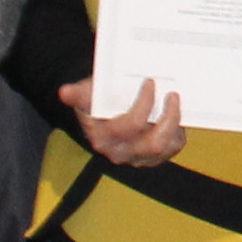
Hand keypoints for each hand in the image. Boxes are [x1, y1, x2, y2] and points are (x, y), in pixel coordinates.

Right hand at [62, 75, 187, 166]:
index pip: (130, 125)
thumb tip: (64, 92)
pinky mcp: (150, 159)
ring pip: (164, 148)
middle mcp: (118, 152)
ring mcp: (135, 158)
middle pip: (152, 143)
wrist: (101, 112)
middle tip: (172, 94)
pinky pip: (171, 149)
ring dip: (174, 125)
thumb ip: (78, 93)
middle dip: (168, 118)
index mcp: (102, 137)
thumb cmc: (96, 99)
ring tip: (174, 102)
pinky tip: (174, 117)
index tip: (150, 83)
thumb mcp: (86, 93)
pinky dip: (176, 133)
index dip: (145, 104)